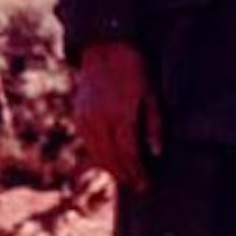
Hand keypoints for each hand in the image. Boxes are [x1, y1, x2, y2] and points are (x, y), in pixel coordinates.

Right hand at [72, 41, 161, 191]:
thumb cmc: (134, 69)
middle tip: (139, 187)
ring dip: (112, 170)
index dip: (138, 172)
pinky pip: (89, 145)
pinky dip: (100, 157)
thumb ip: (154, 123)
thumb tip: (156, 153)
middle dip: (127, 176)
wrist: (105, 48)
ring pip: (98, 155)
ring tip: (127, 178)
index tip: (147, 184)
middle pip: (112, 159)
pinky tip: (112, 161)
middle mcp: (101, 120)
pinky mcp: (79, 117)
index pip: (129, 154)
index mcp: (121, 114)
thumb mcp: (151, 92)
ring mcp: (87, 119)